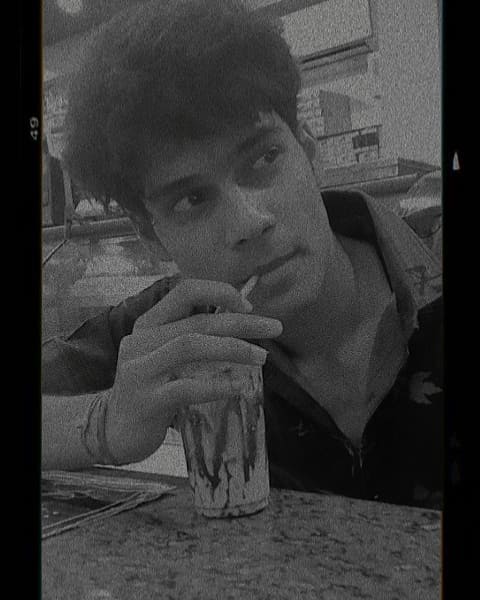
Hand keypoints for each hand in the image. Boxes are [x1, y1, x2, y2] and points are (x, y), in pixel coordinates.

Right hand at [105, 279, 282, 463]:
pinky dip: (217, 385)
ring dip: (232, 348)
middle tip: (275, 328)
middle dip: (241, 322)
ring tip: (261, 357)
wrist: (116, 429)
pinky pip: (186, 388)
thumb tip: (241, 322)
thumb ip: (193, 337)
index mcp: (149, 324)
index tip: (248, 306)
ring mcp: (140, 370)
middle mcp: (141, 341)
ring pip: (190, 346)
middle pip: (197, 321)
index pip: (185, 291)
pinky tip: (239, 386)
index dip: (220, 293)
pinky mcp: (145, 401)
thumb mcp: (165, 355)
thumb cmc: (151, 387)